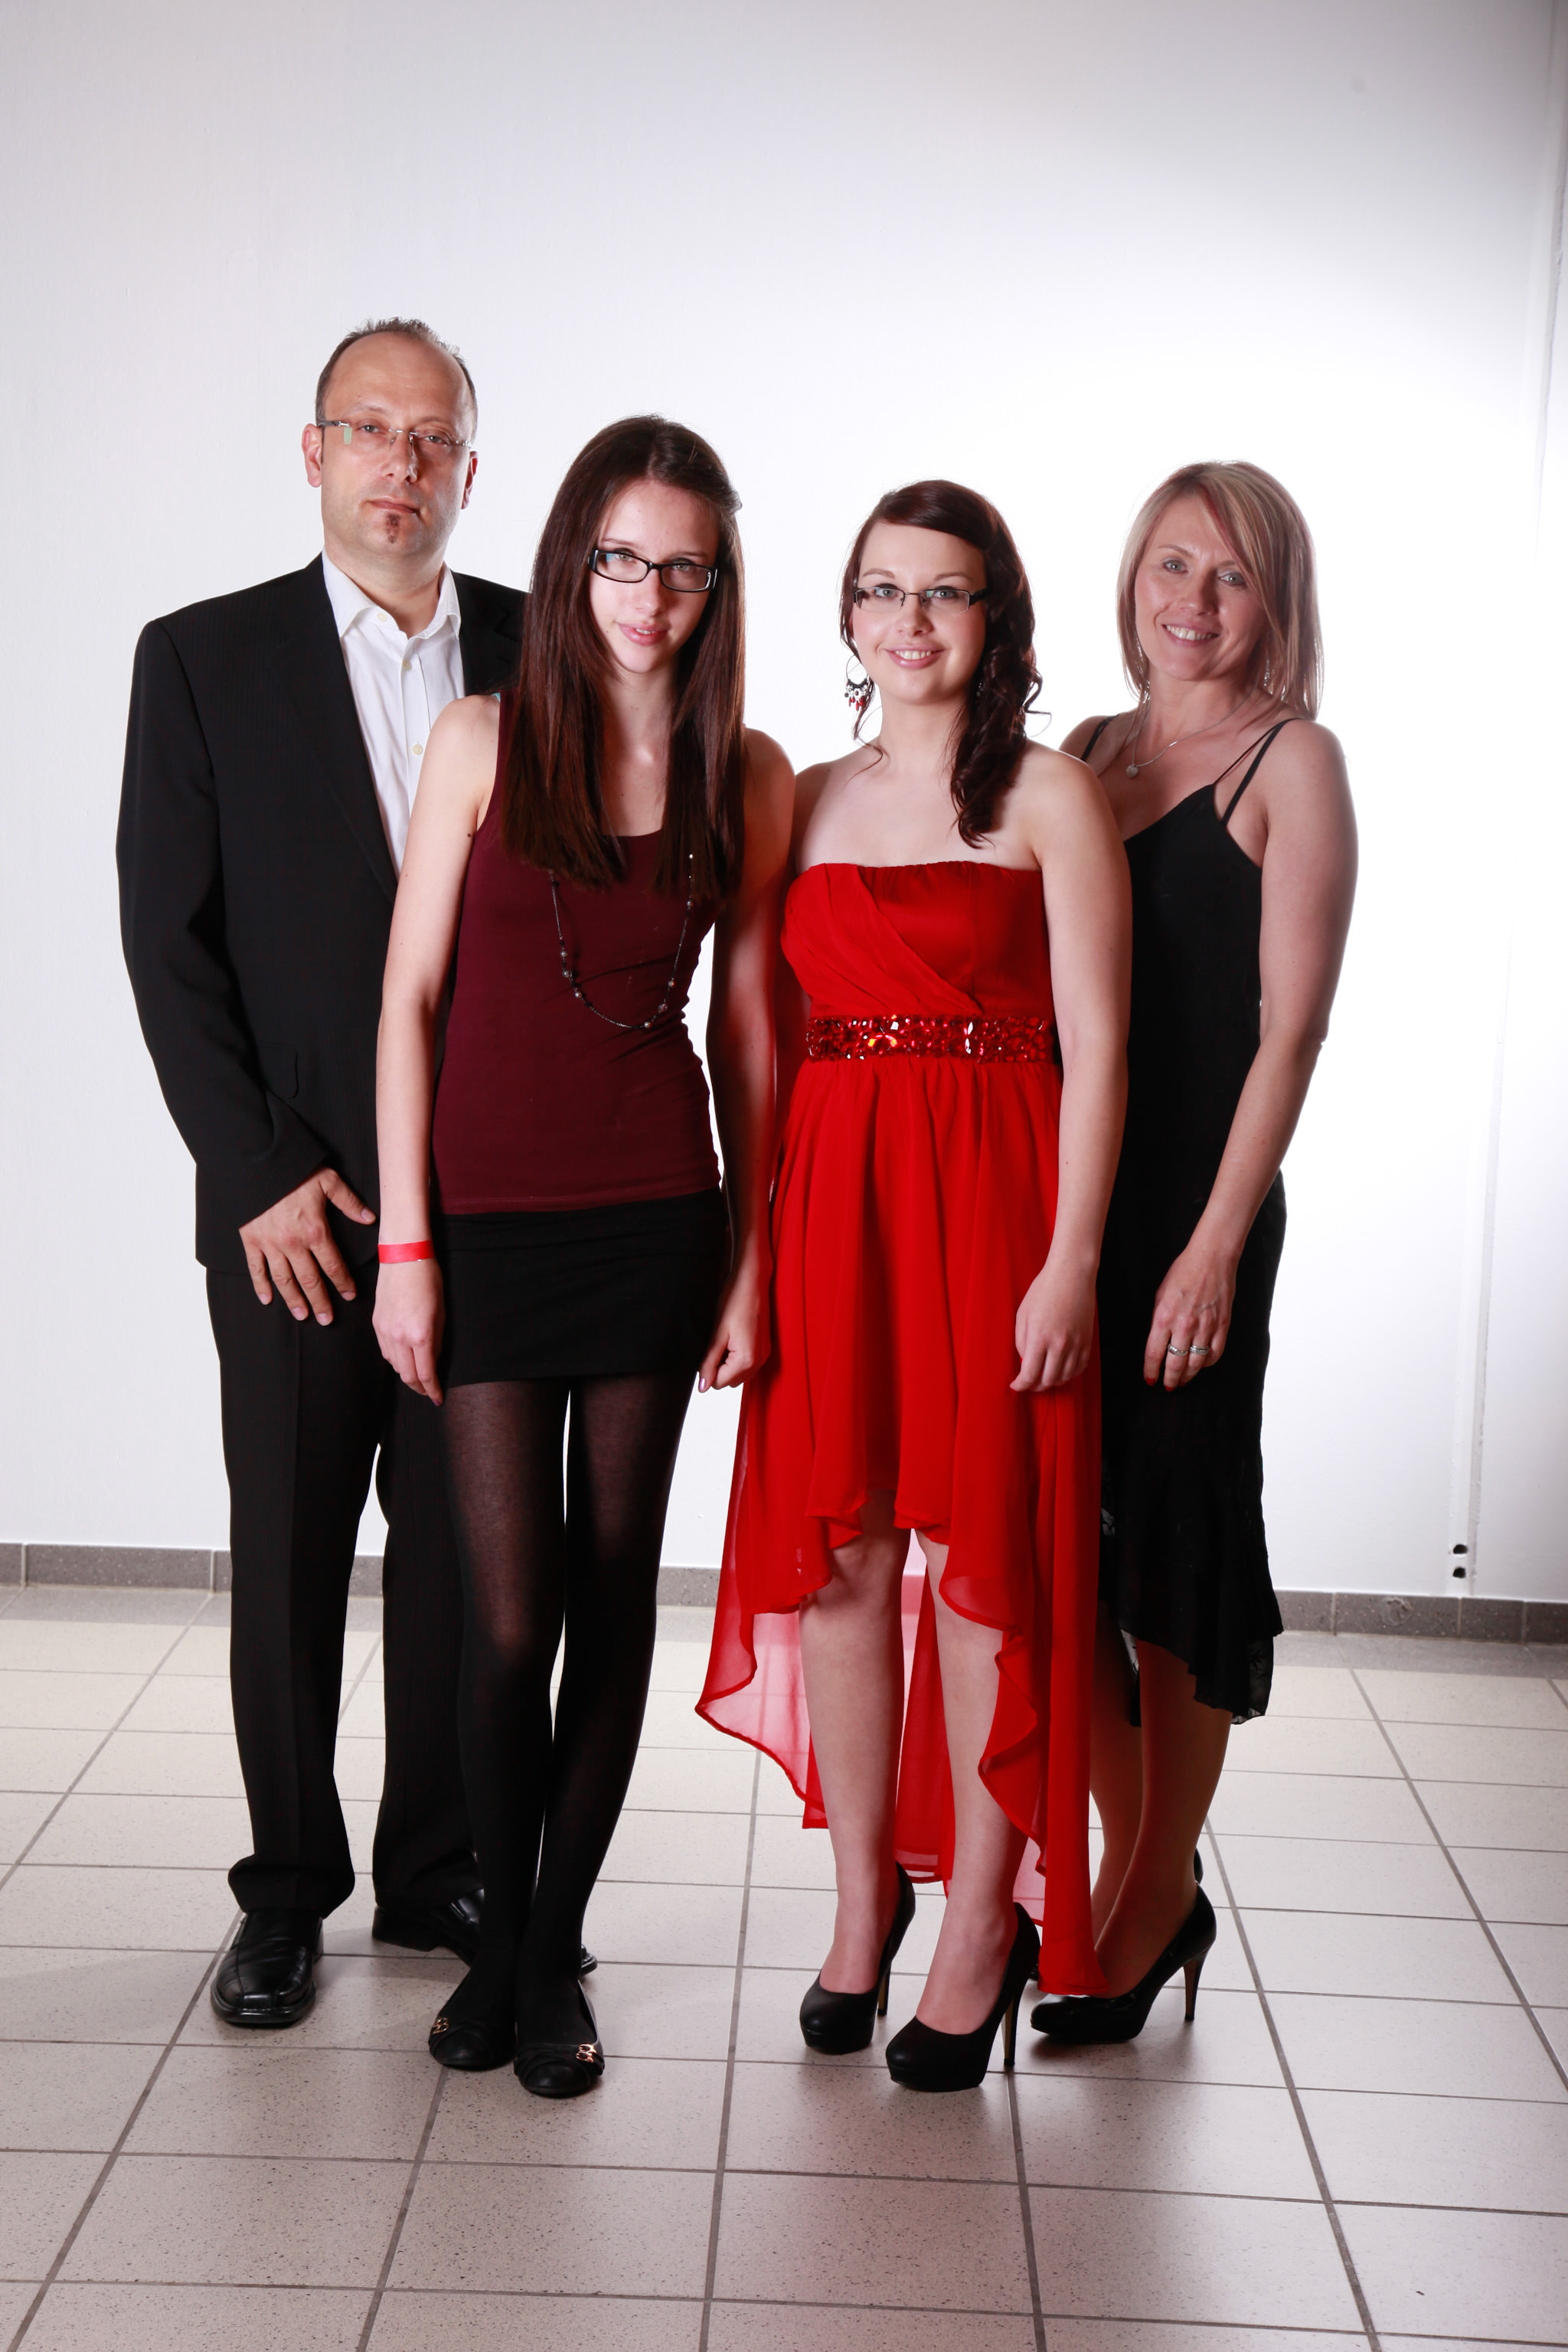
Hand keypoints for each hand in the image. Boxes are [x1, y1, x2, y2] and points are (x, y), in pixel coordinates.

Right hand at [239, 1169, 374, 1323]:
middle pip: (309, 1280)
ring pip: (284, 1280)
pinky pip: (256, 1269)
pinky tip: (267, 1299)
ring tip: (303, 1316)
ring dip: (294, 1300)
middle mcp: (293, 1243)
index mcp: (315, 1231)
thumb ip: (349, 1202)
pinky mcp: (251, 1241)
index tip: (351, 1296)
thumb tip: (370, 1219)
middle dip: (320, 1301)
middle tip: (327, 1319)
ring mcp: (270, 1244)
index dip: (343, 1282)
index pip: (333, 1265)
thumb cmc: (294, 1171)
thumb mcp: (328, 1181)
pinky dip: (260, 1285)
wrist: (257, 1164)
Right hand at [372, 1258, 444, 1404]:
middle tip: (429, 1391)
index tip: (439, 1398)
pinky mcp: (376, 1324)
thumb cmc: (428, 1280)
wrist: (403, 1257)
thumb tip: (435, 1362)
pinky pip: (385, 1352)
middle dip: (420, 1388)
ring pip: (395, 1366)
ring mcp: (385, 1331)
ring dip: (407, 1374)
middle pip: (407, 1376)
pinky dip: (396, 1360)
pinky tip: (405, 1359)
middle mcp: (400, 1337)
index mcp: (420, 1335)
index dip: (433, 1390)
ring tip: (419, 1376)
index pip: (426, 1374)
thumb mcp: (442, 1313)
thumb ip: (438, 1342)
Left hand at [698, 1254, 770, 1392]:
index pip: (719, 1383)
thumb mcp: (717, 1333)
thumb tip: (702, 1387)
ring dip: (729, 1364)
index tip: (709, 1348)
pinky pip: (748, 1364)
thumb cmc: (735, 1300)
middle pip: (730, 1382)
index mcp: (746, 1360)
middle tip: (717, 1342)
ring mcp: (764, 1355)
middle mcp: (759, 1361)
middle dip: (719, 1368)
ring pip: (740, 1374)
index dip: (708, 1369)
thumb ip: (709, 1362)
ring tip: (726, 1339)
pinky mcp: (765, 1348)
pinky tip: (734, 1338)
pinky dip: (738, 1358)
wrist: (753, 1281)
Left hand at [1012, 1253, 1096, 1390]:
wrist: (1072, 1275)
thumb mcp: (1023, 1315)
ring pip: (1064, 1378)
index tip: (1016, 1386)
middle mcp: (1059, 1344)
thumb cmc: (1043, 1291)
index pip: (1030, 1374)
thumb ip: (1021, 1342)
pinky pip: (1079, 1368)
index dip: (1021, 1385)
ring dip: (1052, 1381)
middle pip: (1047, 1380)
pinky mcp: (1087, 1342)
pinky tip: (1060, 1370)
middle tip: (1028, 1382)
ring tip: (1043, 1376)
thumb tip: (1024, 1362)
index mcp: (1039, 1337)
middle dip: (1034, 1386)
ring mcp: (1076, 1344)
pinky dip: (1068, 1374)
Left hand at [1143, 1234, 1236, 1388]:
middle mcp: (1184, 1325)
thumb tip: (1158, 1341)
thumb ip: (1158, 1319)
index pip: (1154, 1353)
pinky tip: (1200, 1365)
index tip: (1150, 1380)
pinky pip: (1214, 1354)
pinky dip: (1206, 1363)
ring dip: (1187, 1376)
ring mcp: (1205, 1327)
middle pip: (1175, 1364)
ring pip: (1195, 1363)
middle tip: (1167, 1386)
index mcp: (1164, 1317)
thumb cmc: (1183, 1272)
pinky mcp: (1222, 1326)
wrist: (1211, 1259)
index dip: (1151, 1371)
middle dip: (1169, 1379)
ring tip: (1182, 1381)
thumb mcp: (1160, 1294)